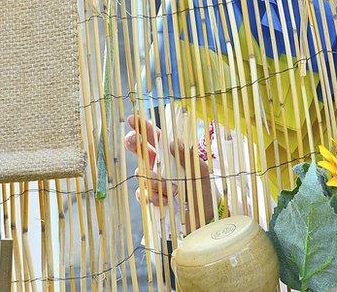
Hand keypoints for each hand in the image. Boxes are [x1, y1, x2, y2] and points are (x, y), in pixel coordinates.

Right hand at [124, 114, 214, 229]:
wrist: (204, 217)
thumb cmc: (203, 190)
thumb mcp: (200, 171)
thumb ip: (187, 157)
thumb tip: (173, 142)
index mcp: (171, 155)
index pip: (155, 138)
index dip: (142, 127)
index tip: (132, 118)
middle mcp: (160, 166)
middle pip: (140, 151)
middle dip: (134, 144)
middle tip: (133, 142)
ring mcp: (154, 182)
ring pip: (142, 174)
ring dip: (154, 181)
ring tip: (171, 188)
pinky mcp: (151, 198)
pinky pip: (142, 193)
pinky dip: (153, 196)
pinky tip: (165, 200)